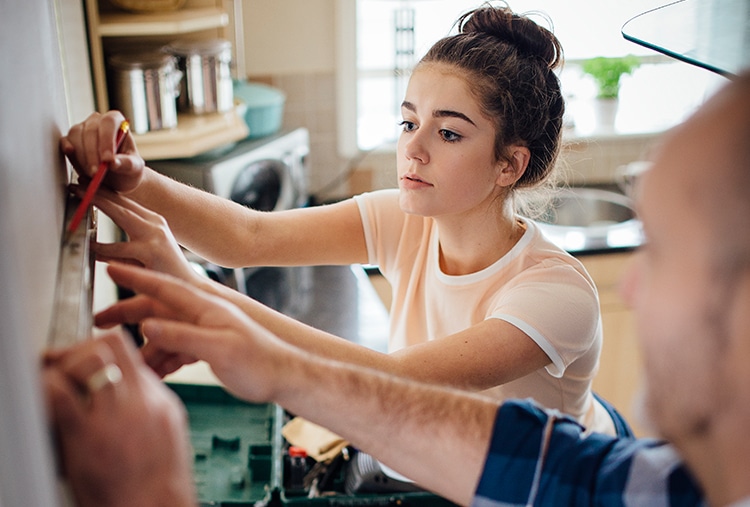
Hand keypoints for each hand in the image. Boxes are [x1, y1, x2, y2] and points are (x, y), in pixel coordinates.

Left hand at [42, 331, 195, 506]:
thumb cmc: (159, 483)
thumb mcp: (166, 433)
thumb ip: (146, 404)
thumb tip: (123, 385)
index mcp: (158, 400)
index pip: (130, 351)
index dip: (99, 349)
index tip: (82, 359)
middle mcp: (140, 401)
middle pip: (109, 345)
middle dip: (80, 350)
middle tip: (62, 367)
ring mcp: (115, 416)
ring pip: (88, 359)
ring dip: (64, 366)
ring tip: (53, 385)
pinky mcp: (88, 436)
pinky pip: (58, 393)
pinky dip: (46, 389)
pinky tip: (45, 404)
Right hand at [60, 111, 144, 193]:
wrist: (116, 177)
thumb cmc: (126, 168)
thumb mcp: (133, 168)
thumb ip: (126, 164)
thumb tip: (112, 162)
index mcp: (116, 121)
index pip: (109, 123)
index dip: (107, 140)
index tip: (107, 159)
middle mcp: (97, 121)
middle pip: (90, 130)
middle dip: (93, 153)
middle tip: (97, 172)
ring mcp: (82, 129)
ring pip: (76, 135)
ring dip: (82, 156)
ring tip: (92, 173)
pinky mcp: (70, 140)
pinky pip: (65, 141)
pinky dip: (67, 148)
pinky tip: (70, 153)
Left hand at [76, 186, 199, 282]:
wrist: (192, 289)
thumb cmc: (166, 273)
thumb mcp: (144, 254)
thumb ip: (121, 248)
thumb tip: (94, 246)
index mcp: (154, 222)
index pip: (126, 202)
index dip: (105, 192)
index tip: (86, 183)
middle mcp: (156, 225)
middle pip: (122, 203)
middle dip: (98, 191)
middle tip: (77, 183)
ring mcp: (155, 237)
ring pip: (122, 215)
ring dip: (98, 203)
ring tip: (79, 198)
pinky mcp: (151, 252)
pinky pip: (119, 248)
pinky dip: (102, 246)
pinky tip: (89, 245)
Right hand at [98, 263, 291, 402]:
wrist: (284, 377)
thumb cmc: (259, 361)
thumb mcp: (219, 348)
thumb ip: (182, 336)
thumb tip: (147, 326)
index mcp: (205, 308)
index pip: (164, 288)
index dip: (136, 278)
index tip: (110, 266)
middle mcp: (202, 316)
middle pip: (157, 311)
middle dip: (128, 316)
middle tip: (99, 321)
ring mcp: (204, 332)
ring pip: (164, 336)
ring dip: (147, 350)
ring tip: (130, 366)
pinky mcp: (207, 350)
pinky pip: (176, 352)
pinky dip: (163, 363)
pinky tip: (154, 376)